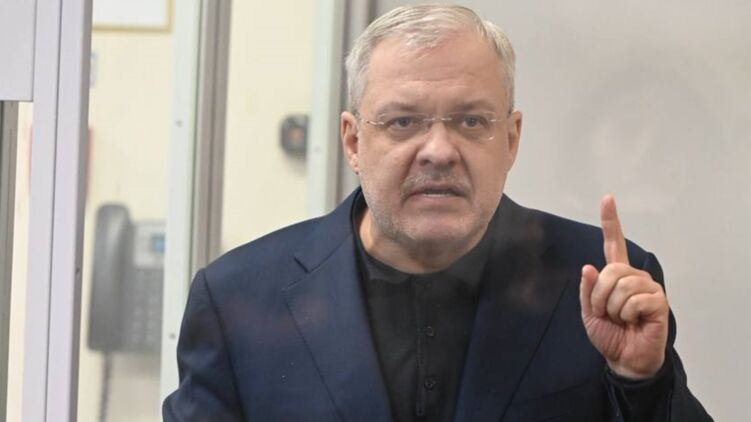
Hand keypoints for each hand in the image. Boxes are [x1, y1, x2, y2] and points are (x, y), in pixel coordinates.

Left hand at [579, 195, 668, 379]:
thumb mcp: (589, 312)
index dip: (610, 221)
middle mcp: (634, 276)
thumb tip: (589, 267)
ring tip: (621, 319)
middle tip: (606, 313)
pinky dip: (628, 314)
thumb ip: (588, 291)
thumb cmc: (609, 334)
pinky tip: (634, 322)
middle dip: (600, 296)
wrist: (625, 358)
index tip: (607, 198)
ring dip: (613, 307)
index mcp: (617, 275)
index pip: (614, 243)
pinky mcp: (658, 300)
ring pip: (621, 286)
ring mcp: (648, 286)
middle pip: (611, 271)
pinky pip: (634, 300)